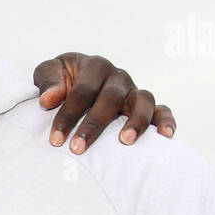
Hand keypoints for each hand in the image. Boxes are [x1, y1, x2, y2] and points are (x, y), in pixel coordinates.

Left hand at [34, 52, 175, 153]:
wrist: (76, 80)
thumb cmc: (62, 79)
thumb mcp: (49, 72)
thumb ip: (48, 82)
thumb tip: (49, 99)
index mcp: (95, 66)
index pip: (82, 91)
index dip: (68, 115)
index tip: (55, 139)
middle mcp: (118, 77)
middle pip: (110, 98)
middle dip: (93, 125)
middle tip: (77, 148)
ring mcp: (134, 91)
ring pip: (143, 101)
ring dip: (136, 121)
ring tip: (124, 142)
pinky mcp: (148, 105)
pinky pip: (162, 111)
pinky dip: (166, 122)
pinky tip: (165, 137)